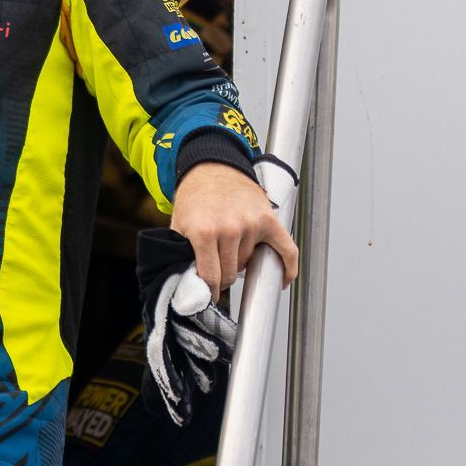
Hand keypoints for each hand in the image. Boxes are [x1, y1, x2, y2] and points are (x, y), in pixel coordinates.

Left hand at [170, 161, 298, 300]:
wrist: (211, 168)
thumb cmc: (194, 199)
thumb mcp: (178, 227)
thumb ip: (182, 255)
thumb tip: (189, 285)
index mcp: (204, 232)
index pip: (211, 278)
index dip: (209, 292)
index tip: (209, 297)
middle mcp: (230, 228)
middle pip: (231, 274)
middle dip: (223, 278)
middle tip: (217, 271)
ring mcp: (251, 224)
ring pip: (249, 264)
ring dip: (241, 263)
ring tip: (230, 250)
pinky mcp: (268, 219)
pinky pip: (286, 249)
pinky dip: (288, 268)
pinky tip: (282, 281)